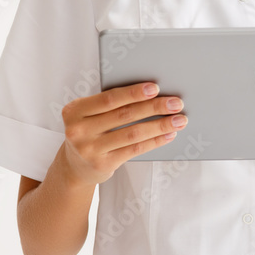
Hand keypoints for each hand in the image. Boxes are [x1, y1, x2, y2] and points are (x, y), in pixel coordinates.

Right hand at [60, 82, 186, 185]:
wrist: (74, 166)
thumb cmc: (90, 131)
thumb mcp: (89, 115)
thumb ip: (110, 104)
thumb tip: (152, 92)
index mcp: (74, 111)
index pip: (109, 99)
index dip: (133, 93)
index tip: (155, 88)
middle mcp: (78, 131)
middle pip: (124, 115)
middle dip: (154, 107)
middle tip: (176, 103)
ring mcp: (90, 150)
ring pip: (133, 133)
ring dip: (160, 125)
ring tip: (179, 120)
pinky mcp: (102, 165)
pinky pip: (135, 149)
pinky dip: (155, 141)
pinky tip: (168, 134)